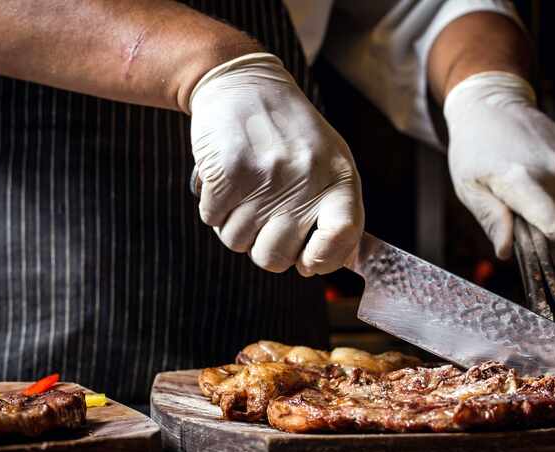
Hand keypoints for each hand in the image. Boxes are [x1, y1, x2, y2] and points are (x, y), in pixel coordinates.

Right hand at [190, 53, 363, 275]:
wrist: (243, 83)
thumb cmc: (290, 132)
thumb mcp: (329, 161)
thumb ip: (336, 211)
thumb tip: (328, 265)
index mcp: (338, 178)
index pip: (342, 236)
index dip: (323, 260)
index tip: (307, 261)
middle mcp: (305, 179)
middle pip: (276, 256)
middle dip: (264, 248)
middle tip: (264, 222)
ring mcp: (265, 175)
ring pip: (237, 242)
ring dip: (235, 225)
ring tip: (246, 192)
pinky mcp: (227, 171)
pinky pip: (212, 220)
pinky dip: (213, 207)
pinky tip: (227, 181)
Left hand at [443, 71, 554, 261]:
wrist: (492, 105)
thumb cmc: (474, 149)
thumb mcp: (468, 188)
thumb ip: (491, 220)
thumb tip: (506, 251)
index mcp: (522, 180)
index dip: (553, 251)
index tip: (541, 256)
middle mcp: (553, 170)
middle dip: (537, 228)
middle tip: (512, 208)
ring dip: (545, 210)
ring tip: (521, 187)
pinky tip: (535, 176)